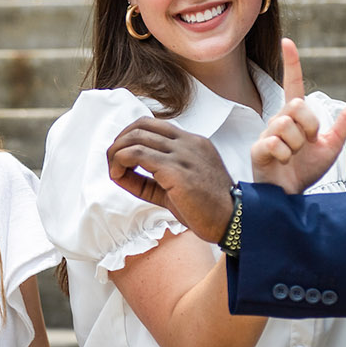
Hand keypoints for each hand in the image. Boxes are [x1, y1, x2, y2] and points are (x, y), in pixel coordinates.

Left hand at [107, 118, 234, 242]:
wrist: (232, 221)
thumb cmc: (206, 208)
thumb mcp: (176, 186)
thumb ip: (150, 177)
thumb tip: (119, 171)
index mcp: (192, 142)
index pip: (153, 125)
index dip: (131, 137)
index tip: (122, 157)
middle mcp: (188, 142)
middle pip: (141, 125)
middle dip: (120, 141)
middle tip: (113, 162)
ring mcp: (183, 154)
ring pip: (136, 136)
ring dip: (117, 151)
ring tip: (114, 170)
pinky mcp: (175, 170)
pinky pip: (138, 154)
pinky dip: (121, 161)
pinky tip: (119, 175)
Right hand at [251, 38, 345, 192]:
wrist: (292, 195)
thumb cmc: (306, 170)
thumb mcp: (332, 145)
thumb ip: (345, 123)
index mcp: (296, 117)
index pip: (293, 85)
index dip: (291, 63)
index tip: (287, 42)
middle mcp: (279, 121)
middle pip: (297, 106)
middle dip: (309, 126)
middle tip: (308, 143)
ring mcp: (267, 135)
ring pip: (287, 125)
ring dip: (297, 145)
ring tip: (293, 156)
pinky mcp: (258, 150)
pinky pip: (275, 143)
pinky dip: (285, 155)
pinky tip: (283, 162)